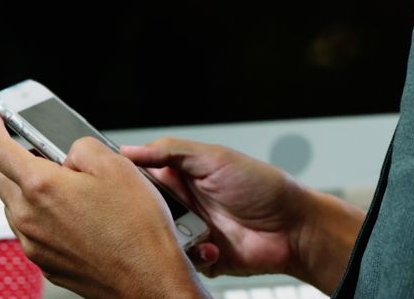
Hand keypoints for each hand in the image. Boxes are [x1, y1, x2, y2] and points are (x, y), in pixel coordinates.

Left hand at [0, 112, 205, 297]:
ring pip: (17, 208)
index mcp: (42, 186)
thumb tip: (70, 153)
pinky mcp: (45, 263)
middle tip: (50, 160)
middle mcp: (30, 217)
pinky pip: (33, 234)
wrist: (147, 276)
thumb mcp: (117, 166)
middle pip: (3, 180)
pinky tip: (79, 221)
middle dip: (19, 165)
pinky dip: (46, 221)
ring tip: (73, 194)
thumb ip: (83, 147)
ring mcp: (35, 244)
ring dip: (33, 195)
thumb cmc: (136, 226)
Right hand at [122, 138, 364, 291]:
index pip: (140, 178)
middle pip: (144, 214)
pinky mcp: (201, 258)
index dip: (128, 184)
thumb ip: (170, 151)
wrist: (293, 227)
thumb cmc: (262, 186)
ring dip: (176, 238)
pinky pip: (181, 263)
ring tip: (198, 231)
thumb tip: (129, 150)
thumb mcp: (215, 158)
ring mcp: (192, 232)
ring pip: (159, 242)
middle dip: (151, 217)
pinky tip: (214, 248)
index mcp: (182, 176)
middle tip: (166, 214)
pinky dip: (195, 257)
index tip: (120, 188)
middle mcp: (183, 204)